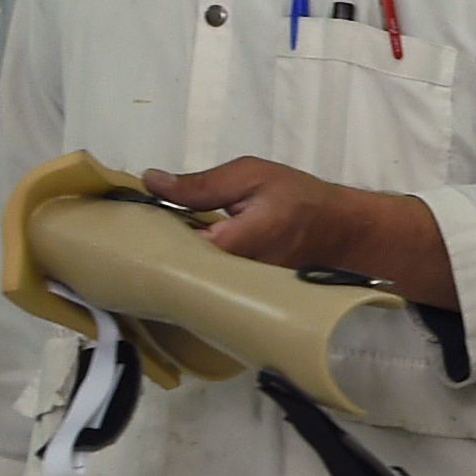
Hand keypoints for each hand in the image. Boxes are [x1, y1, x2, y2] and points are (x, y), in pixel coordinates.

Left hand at [143, 158, 459, 305]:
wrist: (343, 233)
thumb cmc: (299, 198)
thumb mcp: (252, 175)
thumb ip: (201, 183)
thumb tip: (151, 181)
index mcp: (238, 243)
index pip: (179, 250)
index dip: (150, 239)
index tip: (131, 225)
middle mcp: (237, 277)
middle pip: (180, 272)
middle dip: (157, 253)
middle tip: (137, 233)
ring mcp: (240, 294)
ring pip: (191, 282)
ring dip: (172, 263)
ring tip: (154, 244)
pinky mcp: (243, 300)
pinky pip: (206, 288)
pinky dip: (190, 273)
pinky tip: (180, 259)